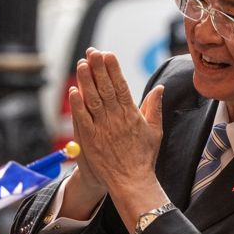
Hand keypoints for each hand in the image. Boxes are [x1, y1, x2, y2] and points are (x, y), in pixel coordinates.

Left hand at [70, 48, 163, 195]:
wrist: (132, 181)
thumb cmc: (143, 157)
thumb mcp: (155, 131)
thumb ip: (155, 107)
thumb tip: (160, 88)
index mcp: (132, 115)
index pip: (121, 86)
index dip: (114, 69)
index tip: (108, 54)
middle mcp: (117, 118)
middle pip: (106, 88)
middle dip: (99, 68)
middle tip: (92, 51)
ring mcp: (103, 128)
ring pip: (93, 100)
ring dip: (87, 81)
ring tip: (82, 64)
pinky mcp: (90, 139)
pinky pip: (82, 119)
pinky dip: (77, 105)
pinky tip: (73, 91)